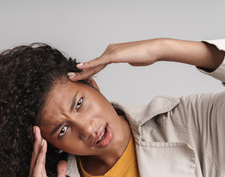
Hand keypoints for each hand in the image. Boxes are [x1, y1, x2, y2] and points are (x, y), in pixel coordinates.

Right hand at [28, 126, 69, 176]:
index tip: (40, 133)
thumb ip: (60, 171)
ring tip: (38, 133)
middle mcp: (34, 175)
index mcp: (39, 174)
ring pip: (35, 157)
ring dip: (37, 144)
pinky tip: (43, 145)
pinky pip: (38, 164)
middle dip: (35, 140)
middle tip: (36, 127)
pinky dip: (41, 153)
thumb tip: (61, 161)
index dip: (39, 144)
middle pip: (35, 154)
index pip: (38, 156)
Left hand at [69, 38, 224, 80]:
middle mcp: (109, 51)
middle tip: (70, 78)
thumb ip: (129, 61)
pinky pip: (98, 61)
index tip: (79, 76)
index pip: (97, 64)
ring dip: (82, 72)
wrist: (154, 50)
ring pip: (93, 64)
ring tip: (71, 77)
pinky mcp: (113, 55)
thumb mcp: (135, 60)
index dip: (88, 71)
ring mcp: (110, 52)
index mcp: (112, 53)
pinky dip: (88, 64)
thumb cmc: (147, 55)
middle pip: (92, 64)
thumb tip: (130, 62)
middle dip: (81, 72)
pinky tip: (80, 67)